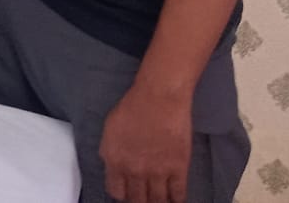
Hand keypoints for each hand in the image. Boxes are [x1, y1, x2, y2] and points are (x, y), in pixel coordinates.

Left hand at [99, 80, 193, 202]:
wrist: (159, 97)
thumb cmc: (132, 107)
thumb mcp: (110, 130)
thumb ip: (110, 152)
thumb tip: (112, 167)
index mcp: (115, 161)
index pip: (116, 191)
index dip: (122, 194)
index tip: (127, 192)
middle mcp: (134, 171)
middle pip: (137, 200)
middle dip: (140, 201)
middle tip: (144, 197)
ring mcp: (158, 172)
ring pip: (157, 201)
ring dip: (158, 202)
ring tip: (159, 199)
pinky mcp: (178, 169)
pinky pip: (178, 194)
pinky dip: (176, 199)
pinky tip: (175, 198)